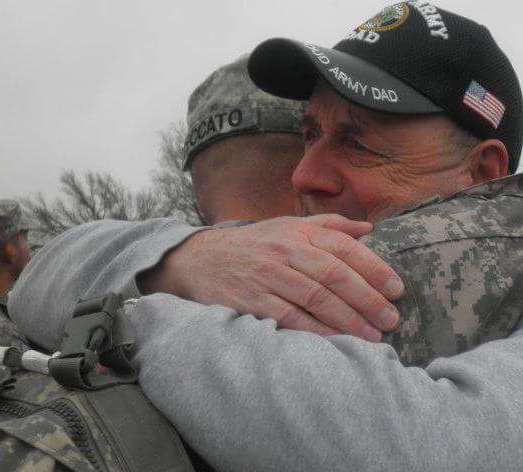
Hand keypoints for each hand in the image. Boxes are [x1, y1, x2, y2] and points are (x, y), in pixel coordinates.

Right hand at [139, 215, 403, 340]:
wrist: (201, 260)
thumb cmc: (253, 244)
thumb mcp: (287, 225)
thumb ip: (328, 225)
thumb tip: (368, 228)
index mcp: (297, 232)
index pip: (343, 248)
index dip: (374, 269)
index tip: (397, 289)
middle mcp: (284, 251)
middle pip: (334, 275)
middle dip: (368, 299)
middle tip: (391, 319)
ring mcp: (267, 276)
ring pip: (316, 298)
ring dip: (348, 319)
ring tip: (373, 336)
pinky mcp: (252, 301)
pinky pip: (290, 318)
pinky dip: (317, 331)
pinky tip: (337, 341)